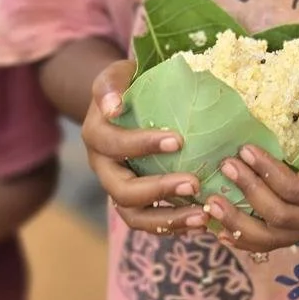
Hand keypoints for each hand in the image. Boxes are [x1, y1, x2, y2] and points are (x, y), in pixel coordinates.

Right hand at [82, 58, 202, 233]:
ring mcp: (118, 187)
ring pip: (134, 216)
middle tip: (194, 183)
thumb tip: (112, 106)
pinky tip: (202, 220)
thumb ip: (112, 83)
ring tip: (201, 216)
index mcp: (97, 135)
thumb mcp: (117, 74)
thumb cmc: (127, 86)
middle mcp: (103, 167)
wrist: (122, 105)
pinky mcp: (135, 202)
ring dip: (168, 218)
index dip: (143, 144)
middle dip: (158, 190)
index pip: (114, 144)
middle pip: (122, 190)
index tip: (178, 140)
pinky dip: (174, 225)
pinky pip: (150, 222)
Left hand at [203, 111, 298, 255]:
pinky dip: (241, 239)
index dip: (270, 173)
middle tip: (226, 165)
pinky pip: (266, 243)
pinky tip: (218, 231)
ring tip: (211, 203)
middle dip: (249, 191)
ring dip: (238, 222)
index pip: (297, 191)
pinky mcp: (296, 231)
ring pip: (269, 238)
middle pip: (280, 216)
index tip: (246, 149)